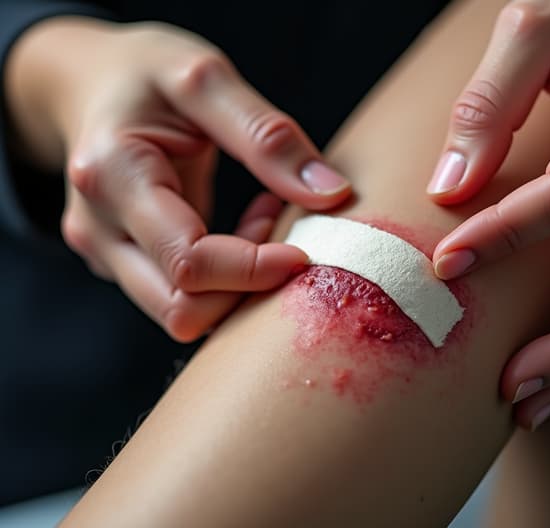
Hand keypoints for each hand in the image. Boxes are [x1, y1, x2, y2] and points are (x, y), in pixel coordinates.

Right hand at [7, 18, 351, 340]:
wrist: (88, 84)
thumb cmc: (145, 75)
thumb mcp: (206, 79)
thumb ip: (267, 136)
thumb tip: (331, 194)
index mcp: (112, 176)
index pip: (189, 261)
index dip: (255, 269)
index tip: (305, 249)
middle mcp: (97, 229)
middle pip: (182, 309)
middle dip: (248, 285)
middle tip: (279, 221)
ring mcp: (104, 252)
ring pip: (183, 313)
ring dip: (239, 284)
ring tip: (263, 217)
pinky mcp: (121, 262)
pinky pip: (182, 296)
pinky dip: (226, 278)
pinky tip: (243, 228)